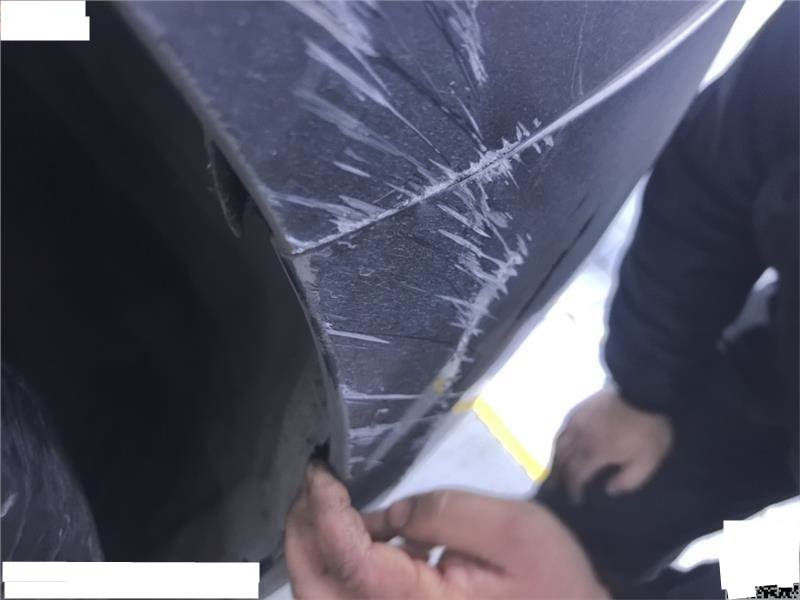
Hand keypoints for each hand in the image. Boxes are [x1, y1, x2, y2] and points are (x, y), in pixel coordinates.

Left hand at [285, 463, 607, 598]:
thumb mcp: (511, 532)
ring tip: (326, 502)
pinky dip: (336, 562)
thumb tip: (390, 513)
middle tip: (313, 485)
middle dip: (301, 531)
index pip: (347, 560)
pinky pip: (347, 597)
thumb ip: (444, 513)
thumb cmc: (550, 578)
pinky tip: (363, 531)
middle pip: (315, 588)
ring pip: (322, 596)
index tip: (321, 471)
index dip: (324, 510)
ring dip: (312, 548)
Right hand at [552, 385, 672, 502]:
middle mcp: (579, 439)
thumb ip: (628, 481)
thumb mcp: (647, 461)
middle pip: (562, 462)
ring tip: (554, 472)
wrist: (644, 391)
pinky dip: (558, 443)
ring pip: (558, 445)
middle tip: (559, 490)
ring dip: (555, 461)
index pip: (576, 476)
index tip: (575, 500)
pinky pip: (561, 430)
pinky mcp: (578, 410)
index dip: (574, 490)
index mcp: (595, 453)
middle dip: (560, 478)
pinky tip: (560, 446)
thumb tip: (608, 490)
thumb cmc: (647, 430)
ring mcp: (576, 422)